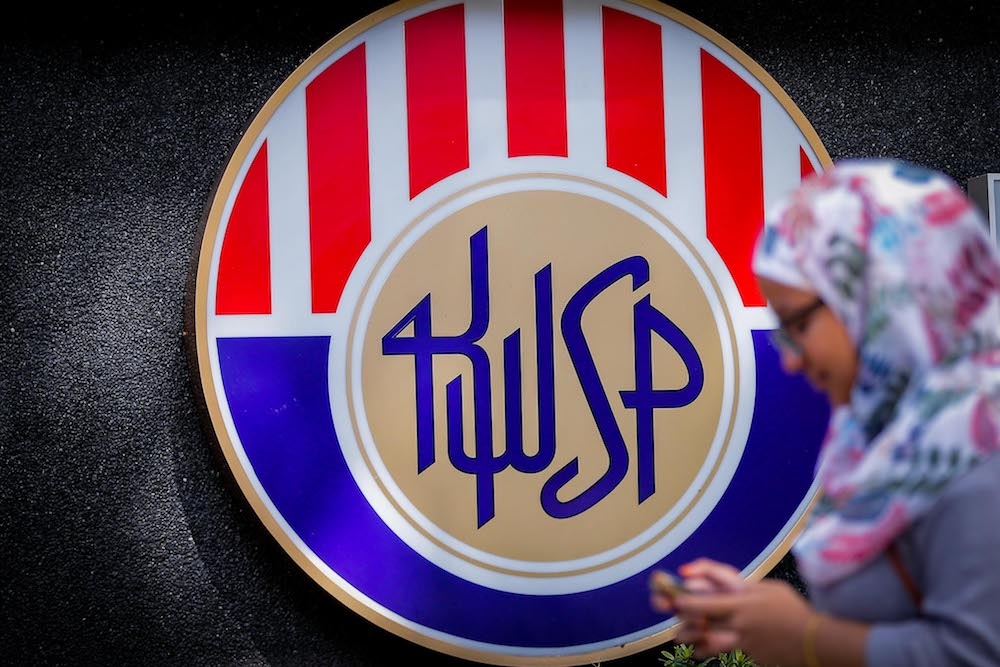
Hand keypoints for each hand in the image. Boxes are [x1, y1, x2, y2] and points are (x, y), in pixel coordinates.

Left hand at [669, 559, 815, 665]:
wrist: (813, 641)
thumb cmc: (791, 610)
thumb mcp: (769, 588)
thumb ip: (743, 585)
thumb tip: (720, 581)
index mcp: (744, 602)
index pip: (709, 600)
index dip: (688, 599)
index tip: (675, 594)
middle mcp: (739, 621)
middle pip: (703, 618)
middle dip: (682, 614)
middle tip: (669, 608)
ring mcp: (743, 639)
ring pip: (709, 639)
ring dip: (692, 636)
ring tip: (678, 635)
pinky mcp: (747, 653)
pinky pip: (722, 650)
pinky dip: (707, 649)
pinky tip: (698, 649)